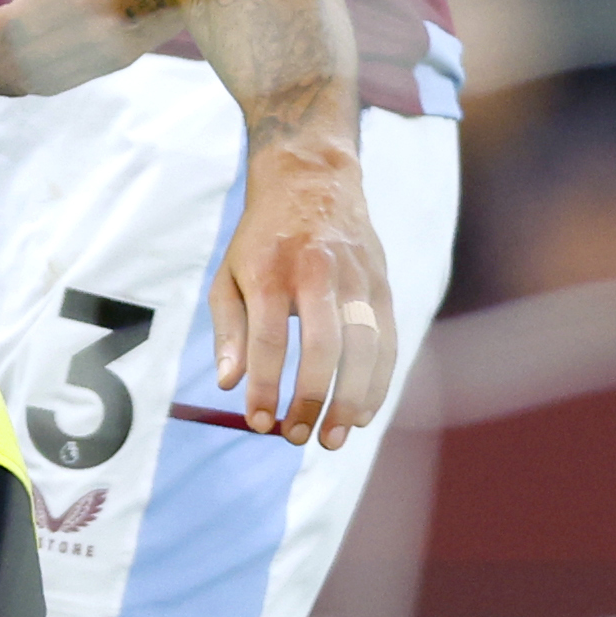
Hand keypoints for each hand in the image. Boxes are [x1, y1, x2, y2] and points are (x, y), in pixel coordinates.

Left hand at [209, 139, 393, 449]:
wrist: (312, 178)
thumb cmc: (262, 238)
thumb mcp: (229, 274)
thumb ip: (228, 331)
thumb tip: (228, 384)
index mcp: (270, 271)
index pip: (270, 340)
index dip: (265, 387)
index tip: (258, 421)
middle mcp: (317, 272)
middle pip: (322, 347)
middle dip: (311, 400)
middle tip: (296, 437)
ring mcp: (356, 277)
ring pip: (363, 347)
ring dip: (350, 400)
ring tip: (333, 438)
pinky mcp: (382, 283)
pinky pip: (387, 341)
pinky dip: (378, 382)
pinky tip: (363, 413)